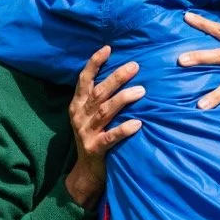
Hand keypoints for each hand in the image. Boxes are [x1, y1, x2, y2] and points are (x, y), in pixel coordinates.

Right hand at [64, 46, 144, 209]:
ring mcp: (86, 132)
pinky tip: (138, 123)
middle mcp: (80, 116)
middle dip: (116, 77)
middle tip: (135, 66)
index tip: (108, 48)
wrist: (86, 172)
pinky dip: (124, 129)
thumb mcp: (90, 115)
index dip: (94, 63)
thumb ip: (101, 97)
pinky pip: (110, 137)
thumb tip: (124, 72)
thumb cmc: (94, 136)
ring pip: (105, 111)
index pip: (84, 79)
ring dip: (123, 99)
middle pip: (98, 92)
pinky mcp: (95, 148)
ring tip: (141, 91)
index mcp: (77, 105)